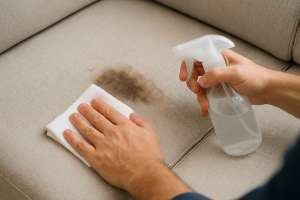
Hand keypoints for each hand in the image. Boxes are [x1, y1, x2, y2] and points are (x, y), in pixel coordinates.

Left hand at [63, 98, 189, 199]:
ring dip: (78, 121)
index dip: (100, 105)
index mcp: (125, 126)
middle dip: (87, 111)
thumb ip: (141, 122)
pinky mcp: (96, 158)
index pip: (109, 112)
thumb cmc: (149, 156)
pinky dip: (72, 139)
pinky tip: (68, 133)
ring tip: (73, 116)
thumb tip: (133, 115)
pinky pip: (81, 146)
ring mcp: (103, 145)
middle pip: (96, 118)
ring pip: (87, 129)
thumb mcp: (151, 134)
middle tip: (81, 106)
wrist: (145, 174)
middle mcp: (112, 133)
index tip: (95, 102)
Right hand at [179, 50, 273, 115]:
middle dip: (193, 84)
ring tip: (205, 106)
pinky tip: (206, 109)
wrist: (268, 90)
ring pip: (200, 86)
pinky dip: (205, 102)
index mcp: (219, 57)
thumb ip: (217, 75)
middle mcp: (216, 66)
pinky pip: (207, 95)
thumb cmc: (256, 77)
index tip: (184, 77)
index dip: (187, 65)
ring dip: (200, 97)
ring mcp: (217, 79)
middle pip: (195, 73)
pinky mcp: (219, 89)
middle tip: (197, 91)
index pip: (197, 56)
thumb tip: (201, 80)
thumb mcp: (236, 73)